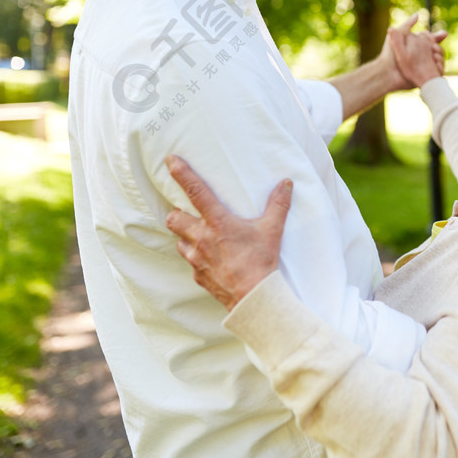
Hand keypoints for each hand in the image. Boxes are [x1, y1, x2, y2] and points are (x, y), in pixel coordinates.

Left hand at [164, 155, 291, 310]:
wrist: (253, 297)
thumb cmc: (261, 261)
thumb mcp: (272, 230)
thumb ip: (278, 204)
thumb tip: (286, 183)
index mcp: (218, 222)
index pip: (196, 192)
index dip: (182, 174)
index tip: (171, 160)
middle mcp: (202, 238)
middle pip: (174, 218)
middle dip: (177, 213)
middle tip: (188, 212)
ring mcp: (196, 258)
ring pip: (179, 240)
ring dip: (185, 236)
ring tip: (199, 236)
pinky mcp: (197, 275)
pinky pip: (190, 261)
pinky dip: (196, 257)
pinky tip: (210, 259)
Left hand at [388, 13, 446, 87]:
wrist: (386, 73)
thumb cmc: (389, 54)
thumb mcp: (398, 35)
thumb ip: (408, 24)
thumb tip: (418, 14)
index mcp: (416, 47)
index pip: (431, 41)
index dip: (438, 37)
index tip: (444, 34)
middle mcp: (421, 57)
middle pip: (437, 50)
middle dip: (440, 48)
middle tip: (434, 48)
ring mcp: (424, 68)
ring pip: (440, 60)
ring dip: (440, 57)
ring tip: (434, 56)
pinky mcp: (425, 77)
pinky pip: (438, 73)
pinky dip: (440, 67)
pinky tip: (436, 64)